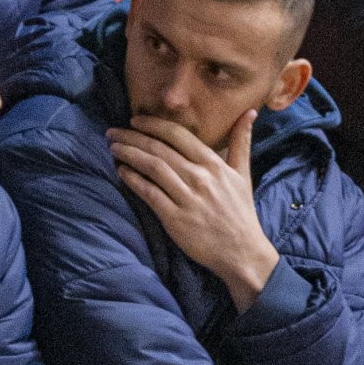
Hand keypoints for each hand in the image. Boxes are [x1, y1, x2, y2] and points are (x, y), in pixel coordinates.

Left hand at [107, 110, 279, 308]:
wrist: (242, 252)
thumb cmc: (241, 213)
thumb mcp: (243, 174)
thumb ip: (242, 142)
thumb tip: (250, 111)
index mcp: (214, 164)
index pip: (178, 135)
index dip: (153, 124)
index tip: (135, 120)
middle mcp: (200, 178)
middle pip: (160, 149)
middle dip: (132, 137)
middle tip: (113, 131)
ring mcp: (187, 198)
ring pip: (152, 168)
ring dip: (129, 155)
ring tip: (113, 148)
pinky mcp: (175, 219)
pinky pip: (149, 194)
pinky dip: (133, 181)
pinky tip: (122, 172)